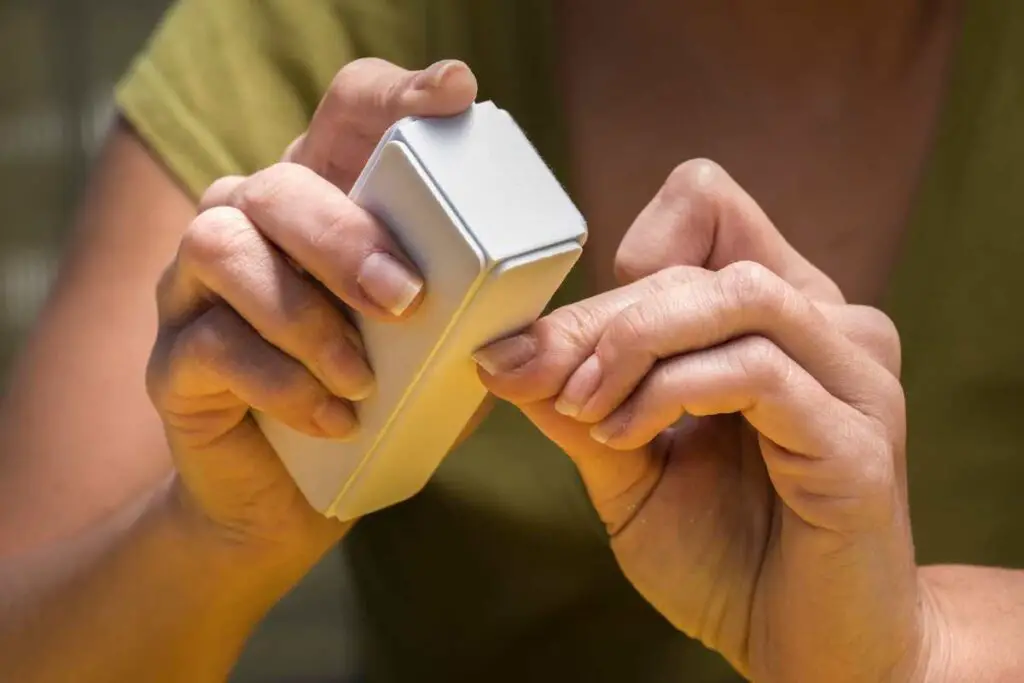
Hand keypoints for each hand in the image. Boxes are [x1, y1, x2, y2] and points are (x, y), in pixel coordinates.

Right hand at [145, 59, 476, 581]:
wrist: (284, 504)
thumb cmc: (367, 411)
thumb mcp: (432, 365)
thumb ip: (472, 331)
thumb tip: (523, 323)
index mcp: (322, 208)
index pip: (344, 118)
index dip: (395, 96)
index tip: (453, 94)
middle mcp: (251, 227)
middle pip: (277, 183)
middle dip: (343, 236)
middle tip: (404, 299)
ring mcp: (197, 289)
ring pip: (221, 246)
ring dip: (301, 312)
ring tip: (361, 376)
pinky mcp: (172, 357)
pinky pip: (212, 343)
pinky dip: (282, 383)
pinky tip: (335, 418)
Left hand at [476, 161, 922, 682]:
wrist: (806, 648)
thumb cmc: (728, 555)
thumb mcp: (630, 466)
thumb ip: (580, 404)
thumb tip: (506, 355)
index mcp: (778, 319)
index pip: (709, 207)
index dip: (634, 252)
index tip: (574, 336)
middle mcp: (830, 328)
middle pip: (697, 266)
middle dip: (596, 323)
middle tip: (535, 377)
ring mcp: (855, 377)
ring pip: (735, 294)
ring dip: (635, 343)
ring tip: (587, 409)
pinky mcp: (860, 437)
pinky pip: (754, 370)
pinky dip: (670, 392)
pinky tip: (628, 437)